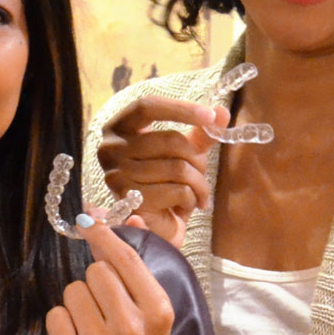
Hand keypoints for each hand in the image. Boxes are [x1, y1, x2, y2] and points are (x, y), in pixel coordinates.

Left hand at [46, 217, 175, 334]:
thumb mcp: (152, 310)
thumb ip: (137, 266)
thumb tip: (126, 218)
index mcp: (157, 310)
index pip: (125, 259)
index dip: (104, 235)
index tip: (88, 220)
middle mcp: (131, 327)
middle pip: (95, 271)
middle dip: (96, 283)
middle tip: (107, 309)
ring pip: (72, 291)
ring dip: (79, 303)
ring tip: (96, 326)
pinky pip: (55, 315)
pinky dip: (63, 323)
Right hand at [97, 96, 226, 245]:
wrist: (154, 227)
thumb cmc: (165, 184)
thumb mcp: (184, 153)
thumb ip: (200, 133)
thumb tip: (222, 112)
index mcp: (119, 128)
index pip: (147, 107)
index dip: (180, 109)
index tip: (210, 116)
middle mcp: (110, 149)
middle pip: (170, 140)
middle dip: (198, 158)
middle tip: (202, 172)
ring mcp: (116, 175)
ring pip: (178, 168)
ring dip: (199, 183)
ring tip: (197, 193)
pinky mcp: (129, 201)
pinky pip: (177, 191)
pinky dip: (191, 199)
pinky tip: (185, 205)